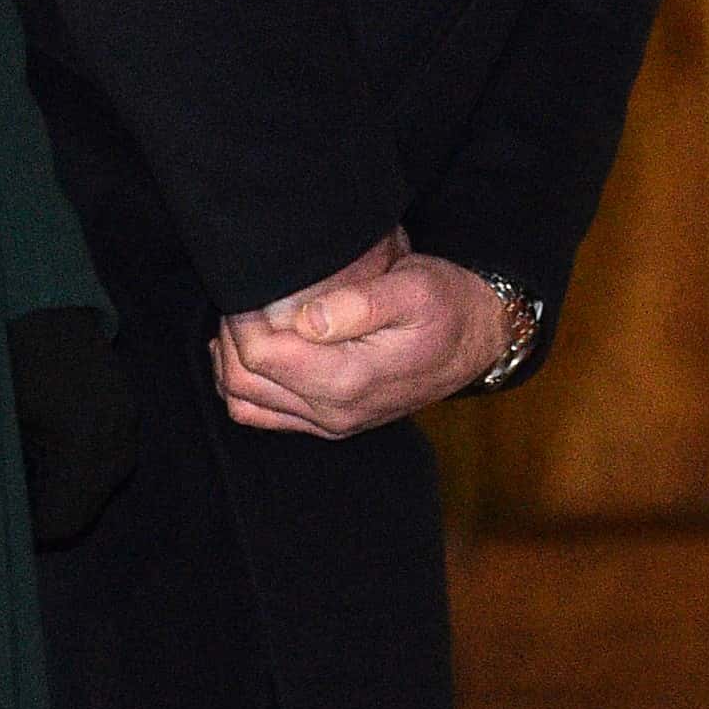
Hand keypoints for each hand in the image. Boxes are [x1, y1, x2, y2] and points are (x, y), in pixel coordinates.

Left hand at [7, 305, 138, 546]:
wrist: (50, 309)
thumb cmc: (15, 360)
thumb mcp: (1, 417)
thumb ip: (5, 470)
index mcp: (81, 442)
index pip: (65, 518)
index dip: (35, 533)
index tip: (8, 528)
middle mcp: (114, 439)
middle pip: (86, 509)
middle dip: (51, 515)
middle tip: (15, 508)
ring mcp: (127, 424)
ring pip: (101, 487)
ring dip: (69, 494)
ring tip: (31, 480)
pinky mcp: (128, 412)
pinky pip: (110, 461)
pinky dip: (83, 470)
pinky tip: (53, 454)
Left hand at [213, 232, 512, 438]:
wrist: (479, 340)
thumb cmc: (447, 305)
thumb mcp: (415, 288)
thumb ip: (359, 304)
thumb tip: (305, 320)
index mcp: (349, 379)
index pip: (261, 357)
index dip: (241, 319)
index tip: (246, 284)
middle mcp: (333, 412)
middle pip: (243, 383)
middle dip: (229, 337)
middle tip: (240, 295)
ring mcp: (330, 423)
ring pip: (247, 404)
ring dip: (231, 361)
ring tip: (243, 319)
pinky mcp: (331, 423)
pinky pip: (266, 415)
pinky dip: (247, 384)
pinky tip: (254, 350)